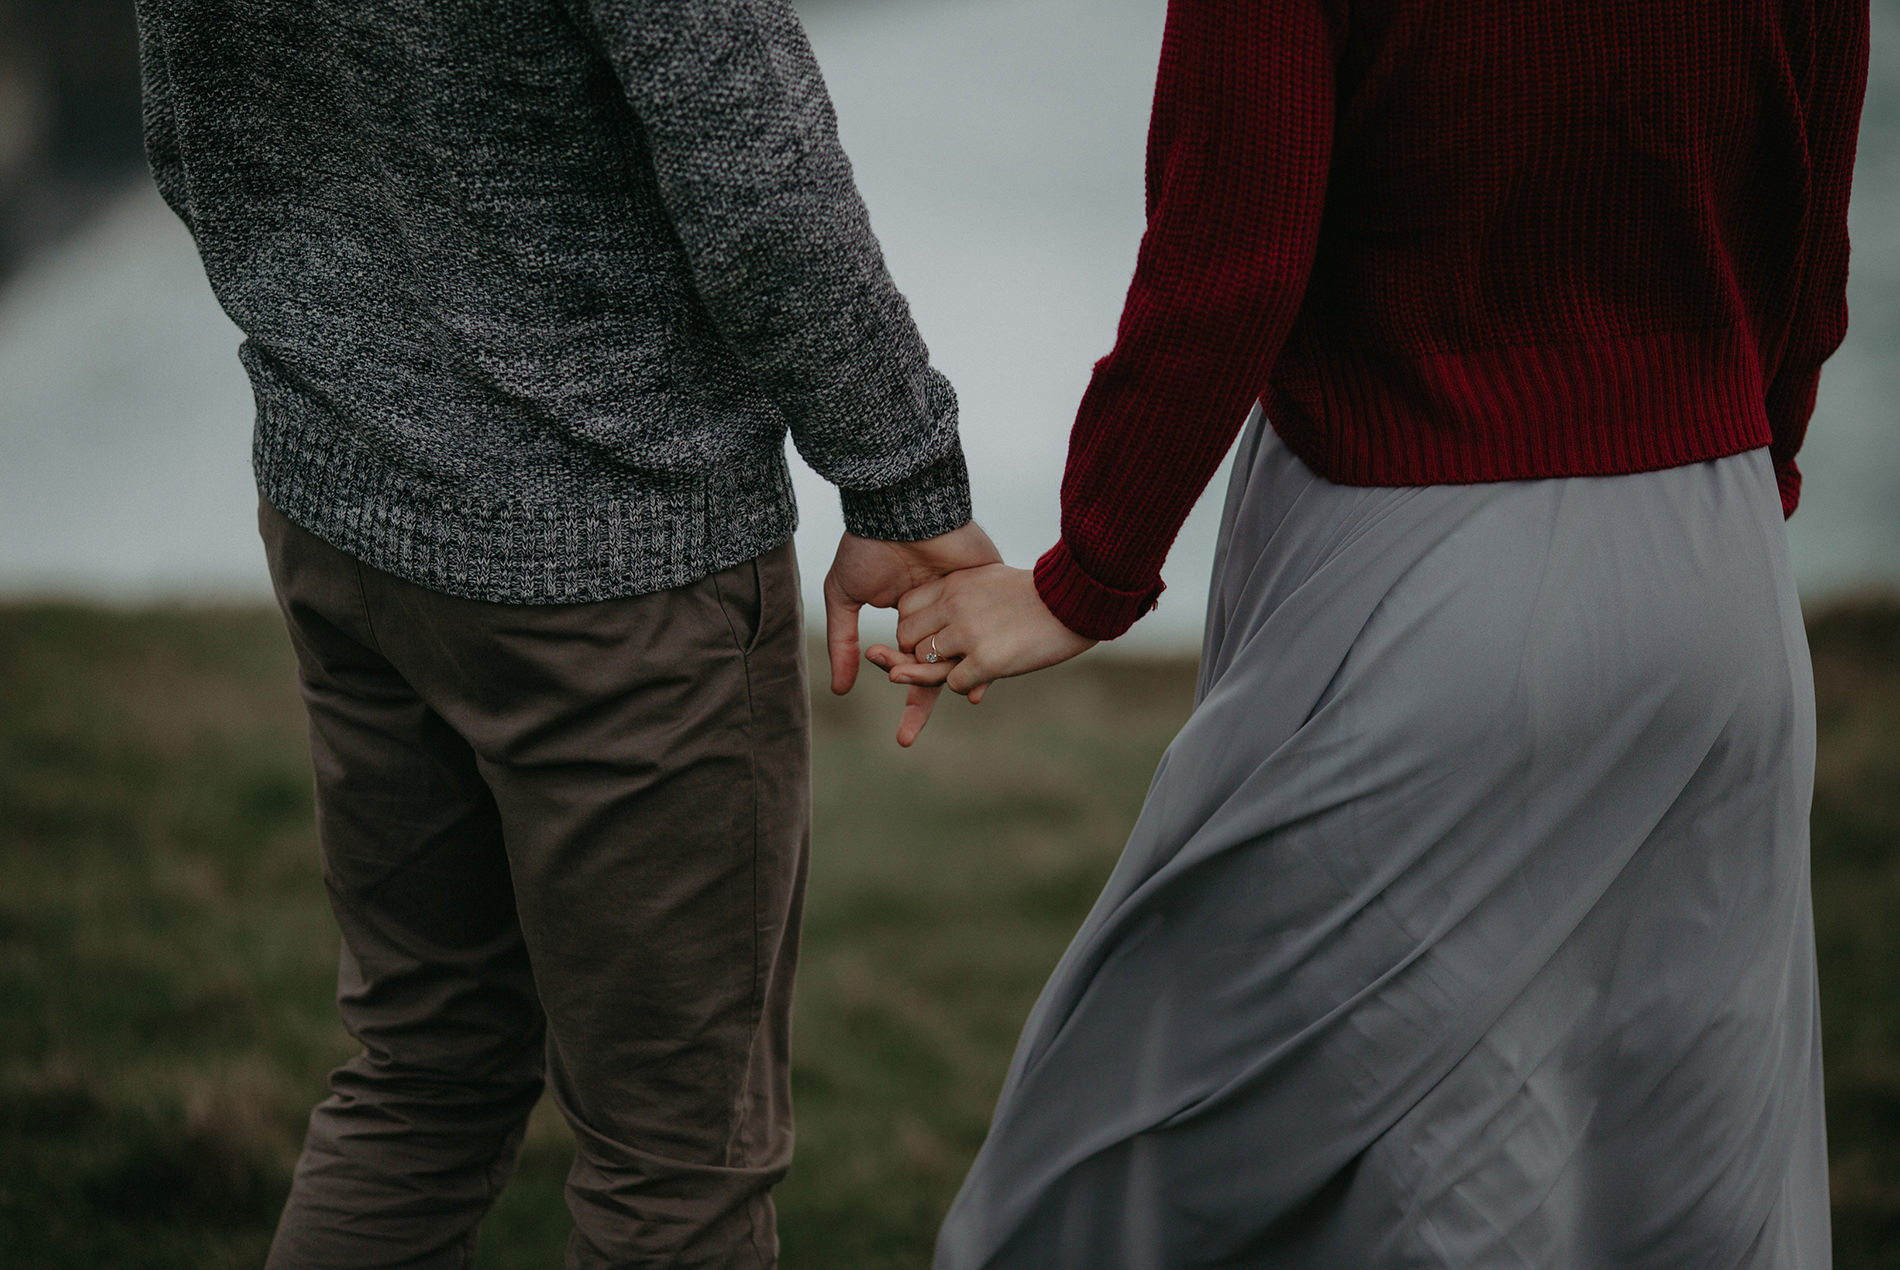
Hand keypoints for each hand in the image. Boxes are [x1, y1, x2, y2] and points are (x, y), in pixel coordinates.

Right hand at [823, 522, 1001, 740]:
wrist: (901, 509)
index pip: (909, 665)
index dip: (906, 696)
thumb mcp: (844, 595)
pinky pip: (990, 630)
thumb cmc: (869, 546)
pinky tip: (980, 681)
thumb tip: (841, 690)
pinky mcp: (986, 586)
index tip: (902, 738)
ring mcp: (964, 604)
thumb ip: (842, 642)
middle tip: (905, 740)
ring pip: (966, 654)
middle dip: (923, 704)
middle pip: (937, 669)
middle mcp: (939, 616)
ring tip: (960, 696)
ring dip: (958, 679)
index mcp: (909, 617)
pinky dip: (990, 656)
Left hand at [867, 564, 1095, 739]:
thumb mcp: (990, 579)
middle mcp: (954, 605)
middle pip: (909, 639)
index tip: (935, 633)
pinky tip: (984, 678)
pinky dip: (966, 685)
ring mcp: (968, 633)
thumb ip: (959, 594)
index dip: (915, 627)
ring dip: (944, 670)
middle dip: (922, 653)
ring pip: (927, 663)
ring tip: (971, 664)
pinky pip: (953, 684)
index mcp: (954, 583)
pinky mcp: (986, 660)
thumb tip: (936, 619)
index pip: (905, 608)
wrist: (1076, 602)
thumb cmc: (1037, 595)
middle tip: (949, 657)